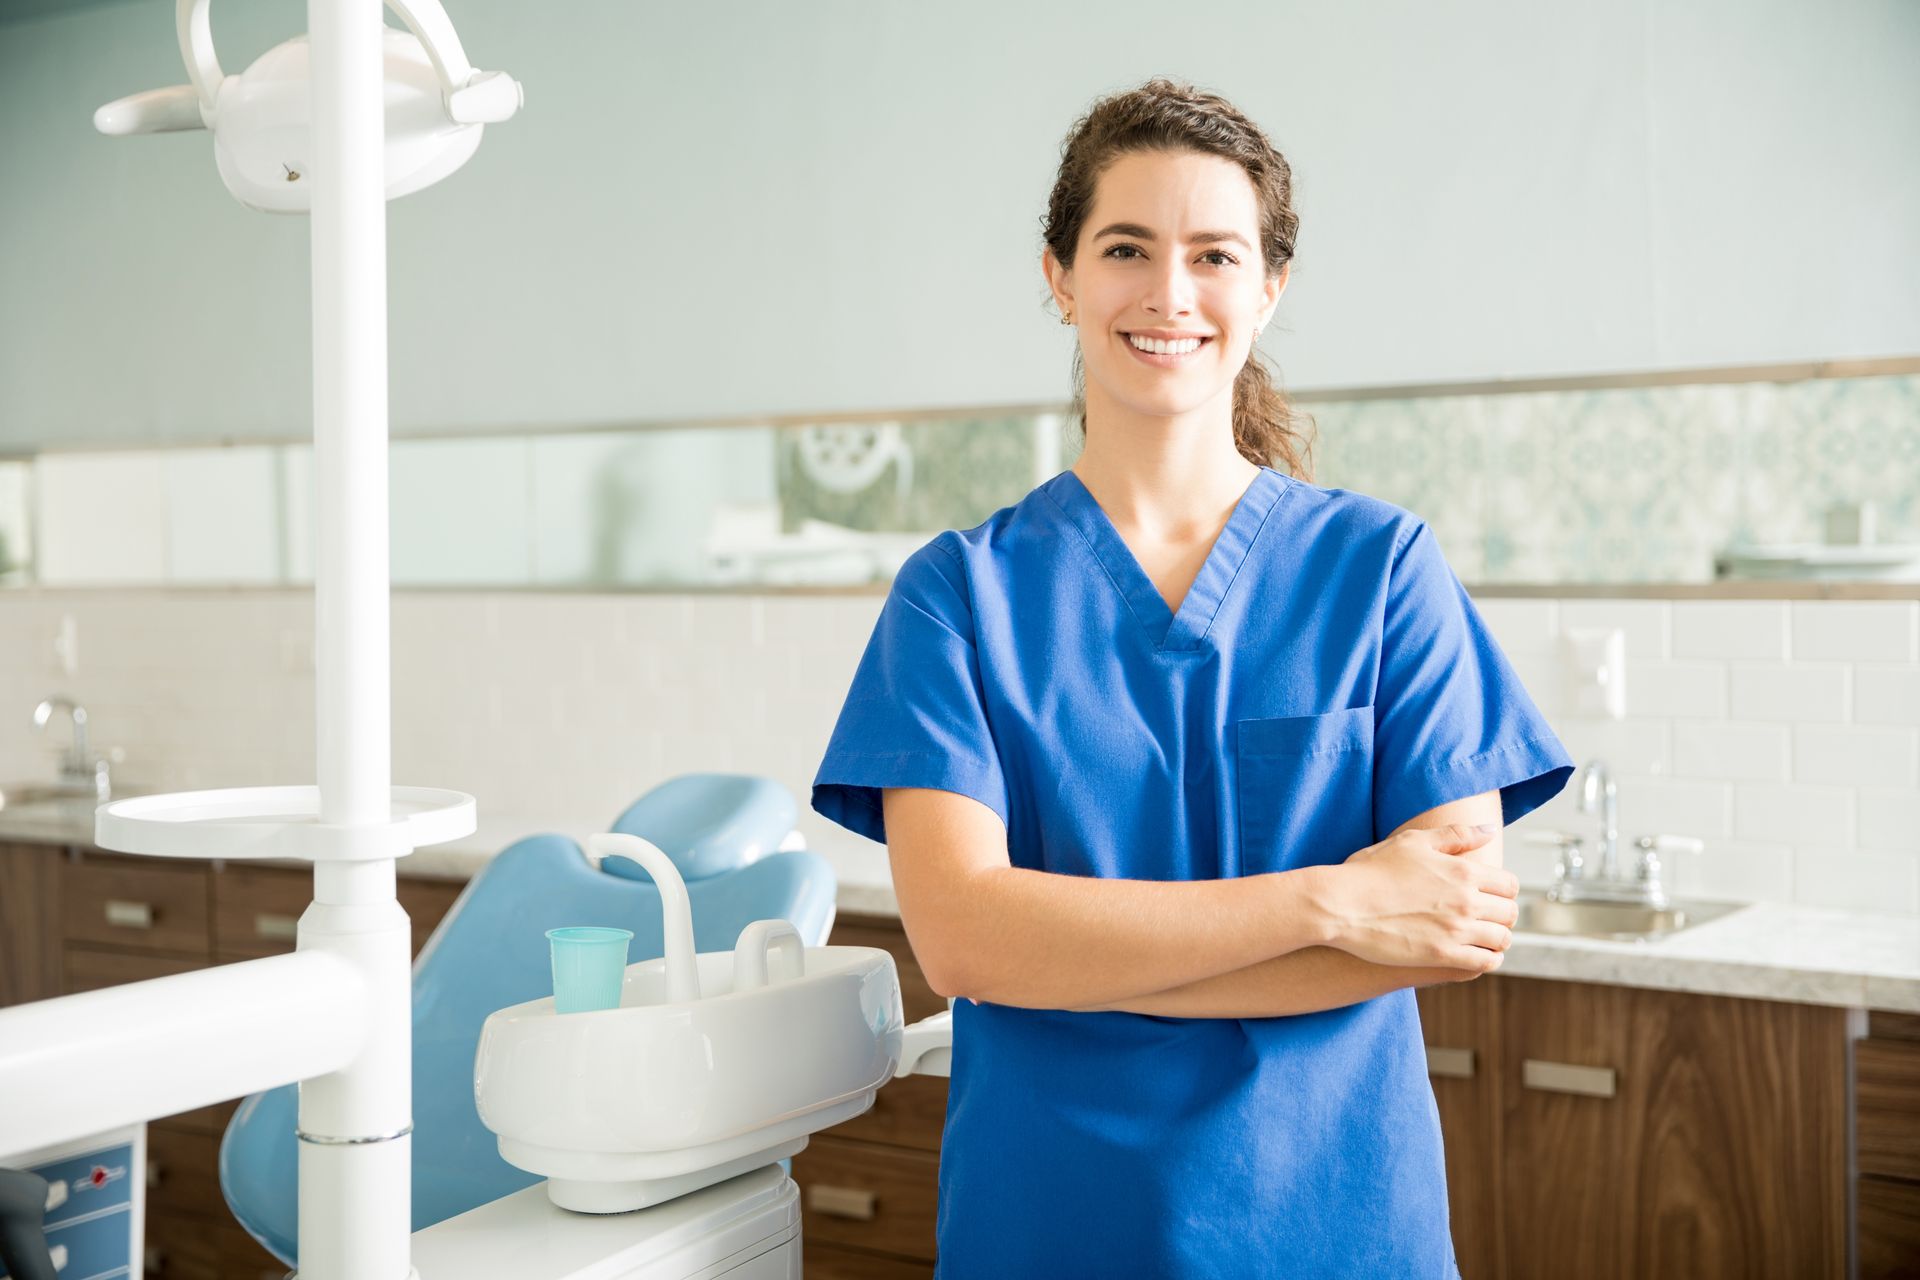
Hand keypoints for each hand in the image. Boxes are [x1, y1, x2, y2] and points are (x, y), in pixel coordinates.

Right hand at [1315, 823, 1519, 972]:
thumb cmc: (1370, 870)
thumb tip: (1490, 831)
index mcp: (1463, 870)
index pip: (1509, 885)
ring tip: (1484, 939)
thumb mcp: (1412, 842)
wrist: (1340, 904)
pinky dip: (1488, 960)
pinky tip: (1477, 956)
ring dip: (1497, 939)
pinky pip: (1484, 963)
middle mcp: (1466, 900)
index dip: (1504, 891)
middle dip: (1503, 916)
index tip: (1492, 896)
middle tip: (1489, 918)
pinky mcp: (1442, 956)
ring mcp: (1456, 930)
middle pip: (1509, 913)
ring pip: (1501, 940)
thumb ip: (1455, 835)